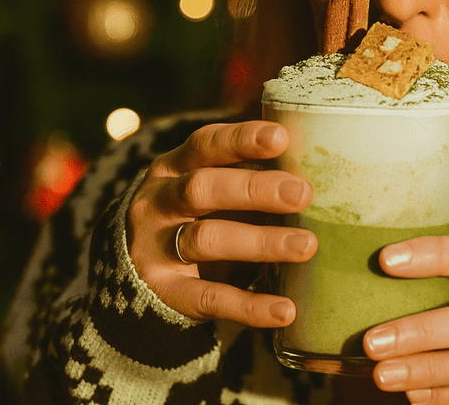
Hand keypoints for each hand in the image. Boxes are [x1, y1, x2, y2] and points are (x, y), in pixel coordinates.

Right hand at [127, 121, 316, 327]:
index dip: (240, 139)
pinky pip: (208, 298)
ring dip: (260, 242)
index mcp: (172, 167)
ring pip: (207, 240)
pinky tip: (285, 309)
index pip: (204, 145)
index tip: (280, 138)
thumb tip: (313, 160)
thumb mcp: (206, 187)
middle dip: (253, 189)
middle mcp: (158, 203)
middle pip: (201, 189)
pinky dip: (248, 305)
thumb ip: (244, 175)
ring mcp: (156, 248)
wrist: (134, 272)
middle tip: (302, 193)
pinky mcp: (164, 292)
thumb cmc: (191, 216)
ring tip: (306, 246)